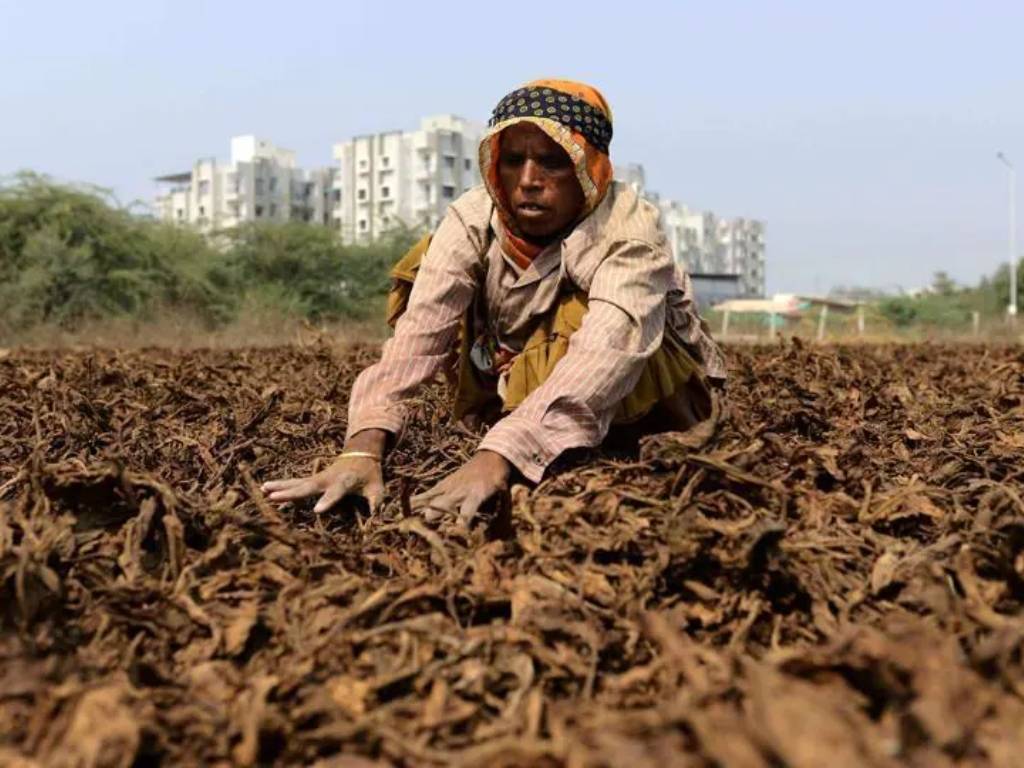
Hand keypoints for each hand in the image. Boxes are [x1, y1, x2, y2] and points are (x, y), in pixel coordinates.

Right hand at [262, 429, 387, 512]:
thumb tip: (377, 522)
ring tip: (263, 490)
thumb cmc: (370, 474)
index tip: (317, 511)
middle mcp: (328, 478)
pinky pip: (296, 483)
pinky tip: (266, 491)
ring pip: (297, 482)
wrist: (361, 453)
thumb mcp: (377, 488)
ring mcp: (318, 477)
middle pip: (308, 486)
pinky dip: (282, 486)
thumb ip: (376, 503)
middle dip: (291, 493)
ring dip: (280, 486)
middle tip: (274, 497)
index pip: (336, 491)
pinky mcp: (313, 479)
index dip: (328, 500)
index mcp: (345, 480)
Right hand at [411, 450, 511, 525]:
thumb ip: (500, 512)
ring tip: (405, 524)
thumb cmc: (496, 480)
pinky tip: (403, 509)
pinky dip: (416, 501)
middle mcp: (459, 492)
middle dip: (433, 519)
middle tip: (424, 535)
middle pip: (442, 507)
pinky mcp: (442, 485)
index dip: (461, 523)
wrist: (491, 458)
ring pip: (431, 500)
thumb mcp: (502, 495)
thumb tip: (502, 534)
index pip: (467, 511)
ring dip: (420, 512)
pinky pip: (427, 494)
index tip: (455, 534)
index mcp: (476, 495)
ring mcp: (449, 487)